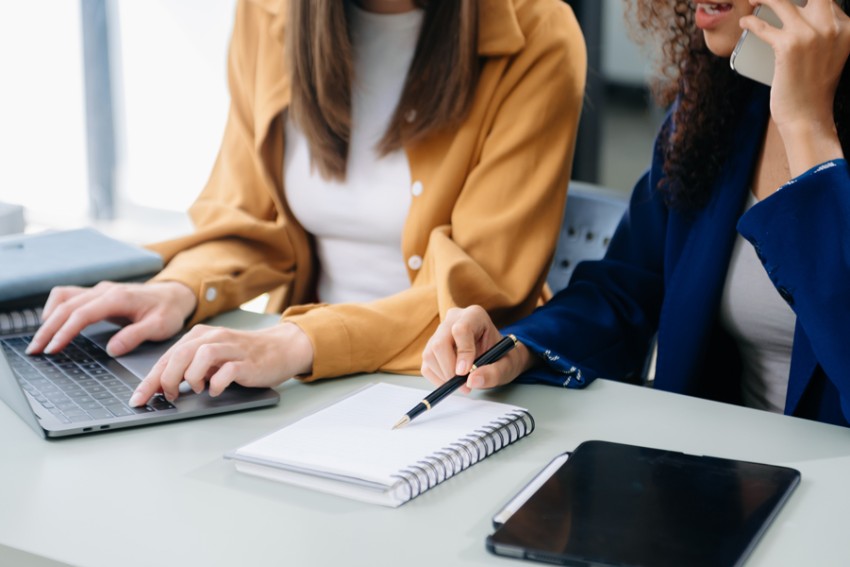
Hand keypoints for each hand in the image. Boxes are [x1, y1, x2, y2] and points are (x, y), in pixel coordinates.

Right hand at [27, 281, 196, 355]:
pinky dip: (56, 308)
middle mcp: (104, 290)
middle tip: (35, 350)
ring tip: (40, 340)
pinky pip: (69, 296)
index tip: (53, 349)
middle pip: (67, 307)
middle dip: (49, 329)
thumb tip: (112, 349)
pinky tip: (52, 324)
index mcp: (118, 298)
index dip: (65, 332)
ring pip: (64, 298)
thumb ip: (136, 336)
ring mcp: (100, 290)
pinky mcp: (98, 293)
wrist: (175, 294)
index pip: (82, 314)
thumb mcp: (160, 326)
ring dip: (49, 318)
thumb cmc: (168, 311)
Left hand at [128, 322, 313, 405]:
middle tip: (169, 396)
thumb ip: (190, 367)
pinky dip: (217, 383)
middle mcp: (214, 337)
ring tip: (196, 389)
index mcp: (201, 335)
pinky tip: (216, 390)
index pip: (168, 356)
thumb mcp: (212, 358)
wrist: (280, 349)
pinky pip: (228, 370)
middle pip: (181, 354)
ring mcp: (232, 348)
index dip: (150, 379)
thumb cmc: (243, 356)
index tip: (138, 399)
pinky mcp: (248, 362)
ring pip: (201, 355)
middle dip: (166, 379)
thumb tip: (162, 387)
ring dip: (192, 377)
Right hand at [420, 306, 531, 390]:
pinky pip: (426, 365)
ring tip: (462, 384)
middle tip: (463, 385)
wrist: (496, 356)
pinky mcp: (431, 347)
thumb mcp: (507, 365)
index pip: (461, 329)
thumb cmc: (503, 356)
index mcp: (474, 315)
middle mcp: (453, 319)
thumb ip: (494, 373)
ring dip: (444, 376)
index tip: (465, 373)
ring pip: (430, 355)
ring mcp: (439, 332)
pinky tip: (453, 381)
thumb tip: (472, 381)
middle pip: (439, 342)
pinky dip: (438, 379)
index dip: (462, 352)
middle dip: (449, 369)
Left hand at [741, 0, 849, 173]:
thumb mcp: (829, 56)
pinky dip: (751, 23)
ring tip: (753, 1)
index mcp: (847, 29)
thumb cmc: (813, 90)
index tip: (793, 1)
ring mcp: (811, 35)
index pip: (828, 1)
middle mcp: (832, 28)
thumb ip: (823, 35)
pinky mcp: (789, 46)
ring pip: (782, 2)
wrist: (807, 117)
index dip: (808, 0)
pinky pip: (763, 26)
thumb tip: (799, 16)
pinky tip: (745, 23)